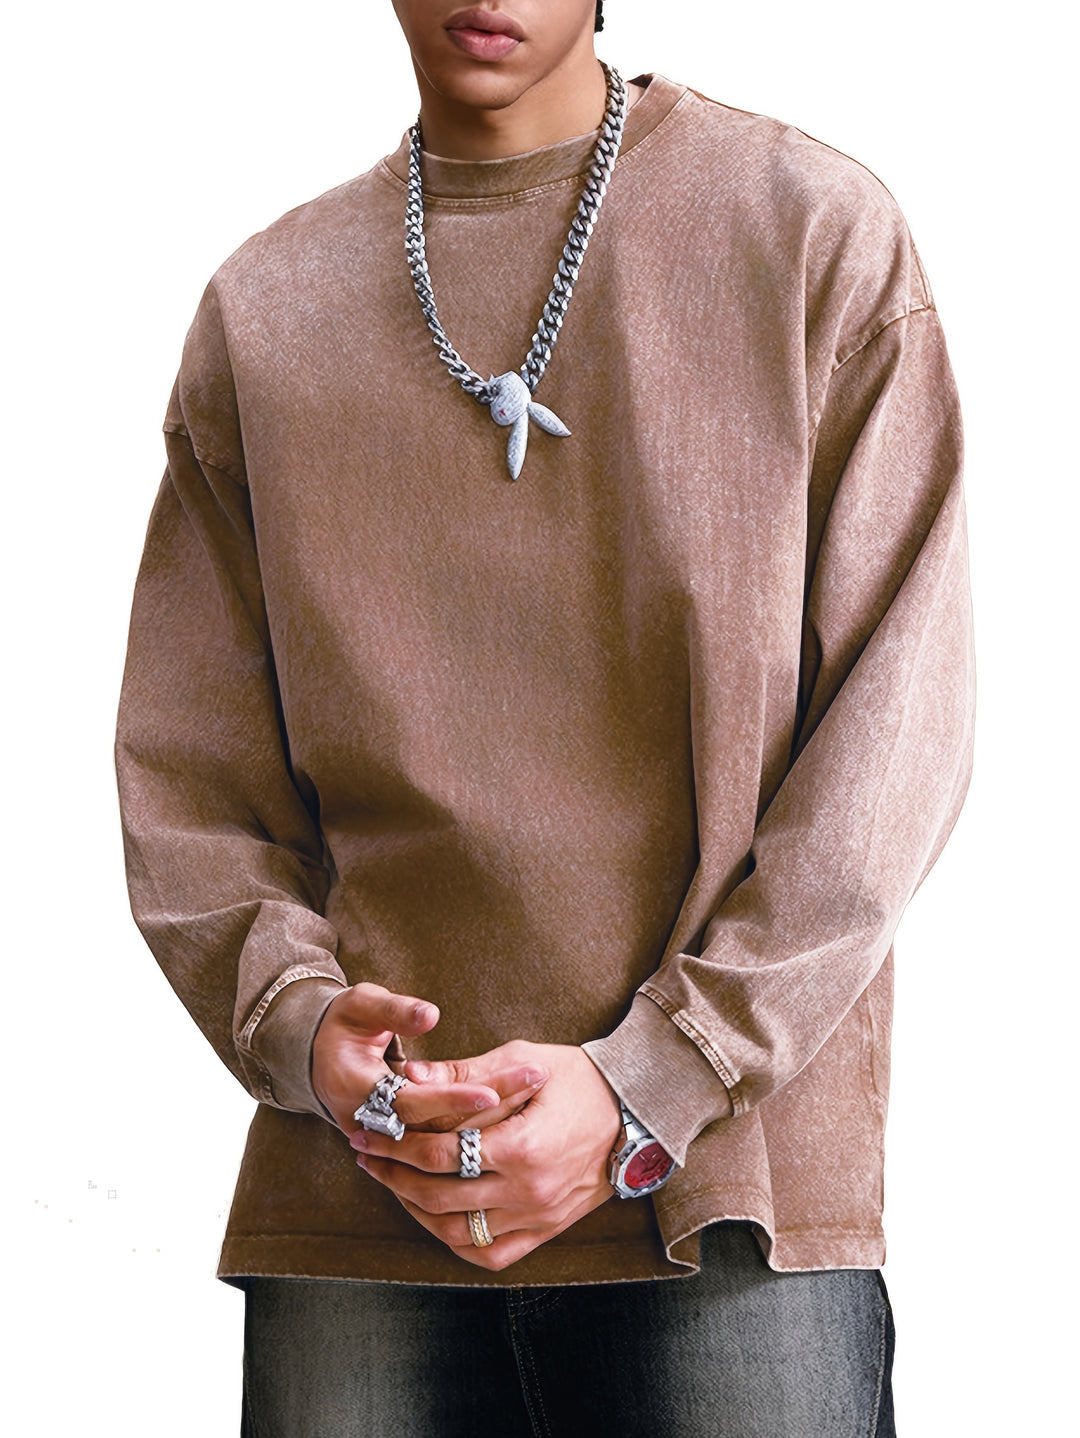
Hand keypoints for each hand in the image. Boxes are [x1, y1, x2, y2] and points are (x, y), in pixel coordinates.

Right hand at [312, 984, 548, 1135]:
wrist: (319, 1059)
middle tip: (535, 1076)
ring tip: (535, 1085)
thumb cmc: (344, 1024)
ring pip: (442, 1138)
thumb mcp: (360, 1005)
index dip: (452, 1099)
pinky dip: (478, 1126)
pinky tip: (517, 1106)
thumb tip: (430, 1014)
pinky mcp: (401, 1145)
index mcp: (356, 1091)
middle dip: (488, 1103)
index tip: (491, 1091)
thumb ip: (393, 1011)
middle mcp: (371, 1124)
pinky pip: (441, 1141)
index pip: (412, 1103)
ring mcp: (384, 1140)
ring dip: (490, 1115)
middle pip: (436, 1125)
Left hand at [349, 1041, 623, 1270]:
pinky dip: (456, 1241)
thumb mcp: (525, 1060)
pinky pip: (492, 1253)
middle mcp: (529, 1191)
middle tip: (367, 1154)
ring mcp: (539, 1217)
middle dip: (394, 1175)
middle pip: (440, 1197)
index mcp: (524, 1146)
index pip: (441, 1155)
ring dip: (416, 1210)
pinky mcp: (547, 1231)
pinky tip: (434, 1218)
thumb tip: (409, 1075)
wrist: (637, 1113)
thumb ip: (466, 1072)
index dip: (397, 1144)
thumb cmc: (582, 1078)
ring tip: (392, 1182)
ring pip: (458, 1232)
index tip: (370, 1130)